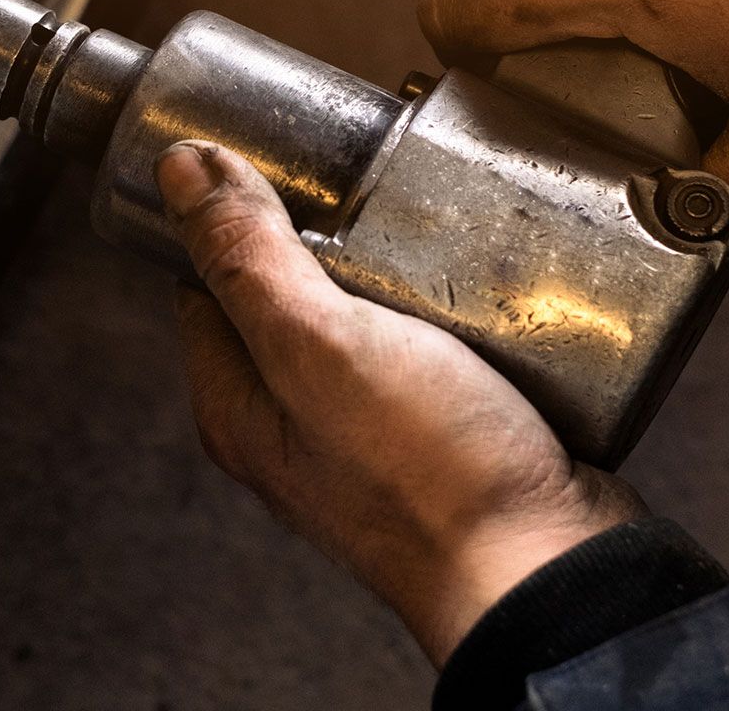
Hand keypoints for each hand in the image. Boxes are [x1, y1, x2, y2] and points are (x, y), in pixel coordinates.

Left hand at [156, 141, 644, 665]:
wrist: (549, 574)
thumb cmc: (426, 475)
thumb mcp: (318, 344)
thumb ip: (247, 260)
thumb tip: (179, 170)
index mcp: (242, 409)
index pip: (208, 287)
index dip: (228, 218)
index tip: (268, 155)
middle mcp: (299, 430)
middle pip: (294, 301)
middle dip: (327, 236)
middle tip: (367, 178)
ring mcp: (376, 440)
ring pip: (375, 325)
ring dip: (402, 272)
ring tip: (432, 217)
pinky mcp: (451, 441)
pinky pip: (442, 357)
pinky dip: (460, 314)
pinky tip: (486, 281)